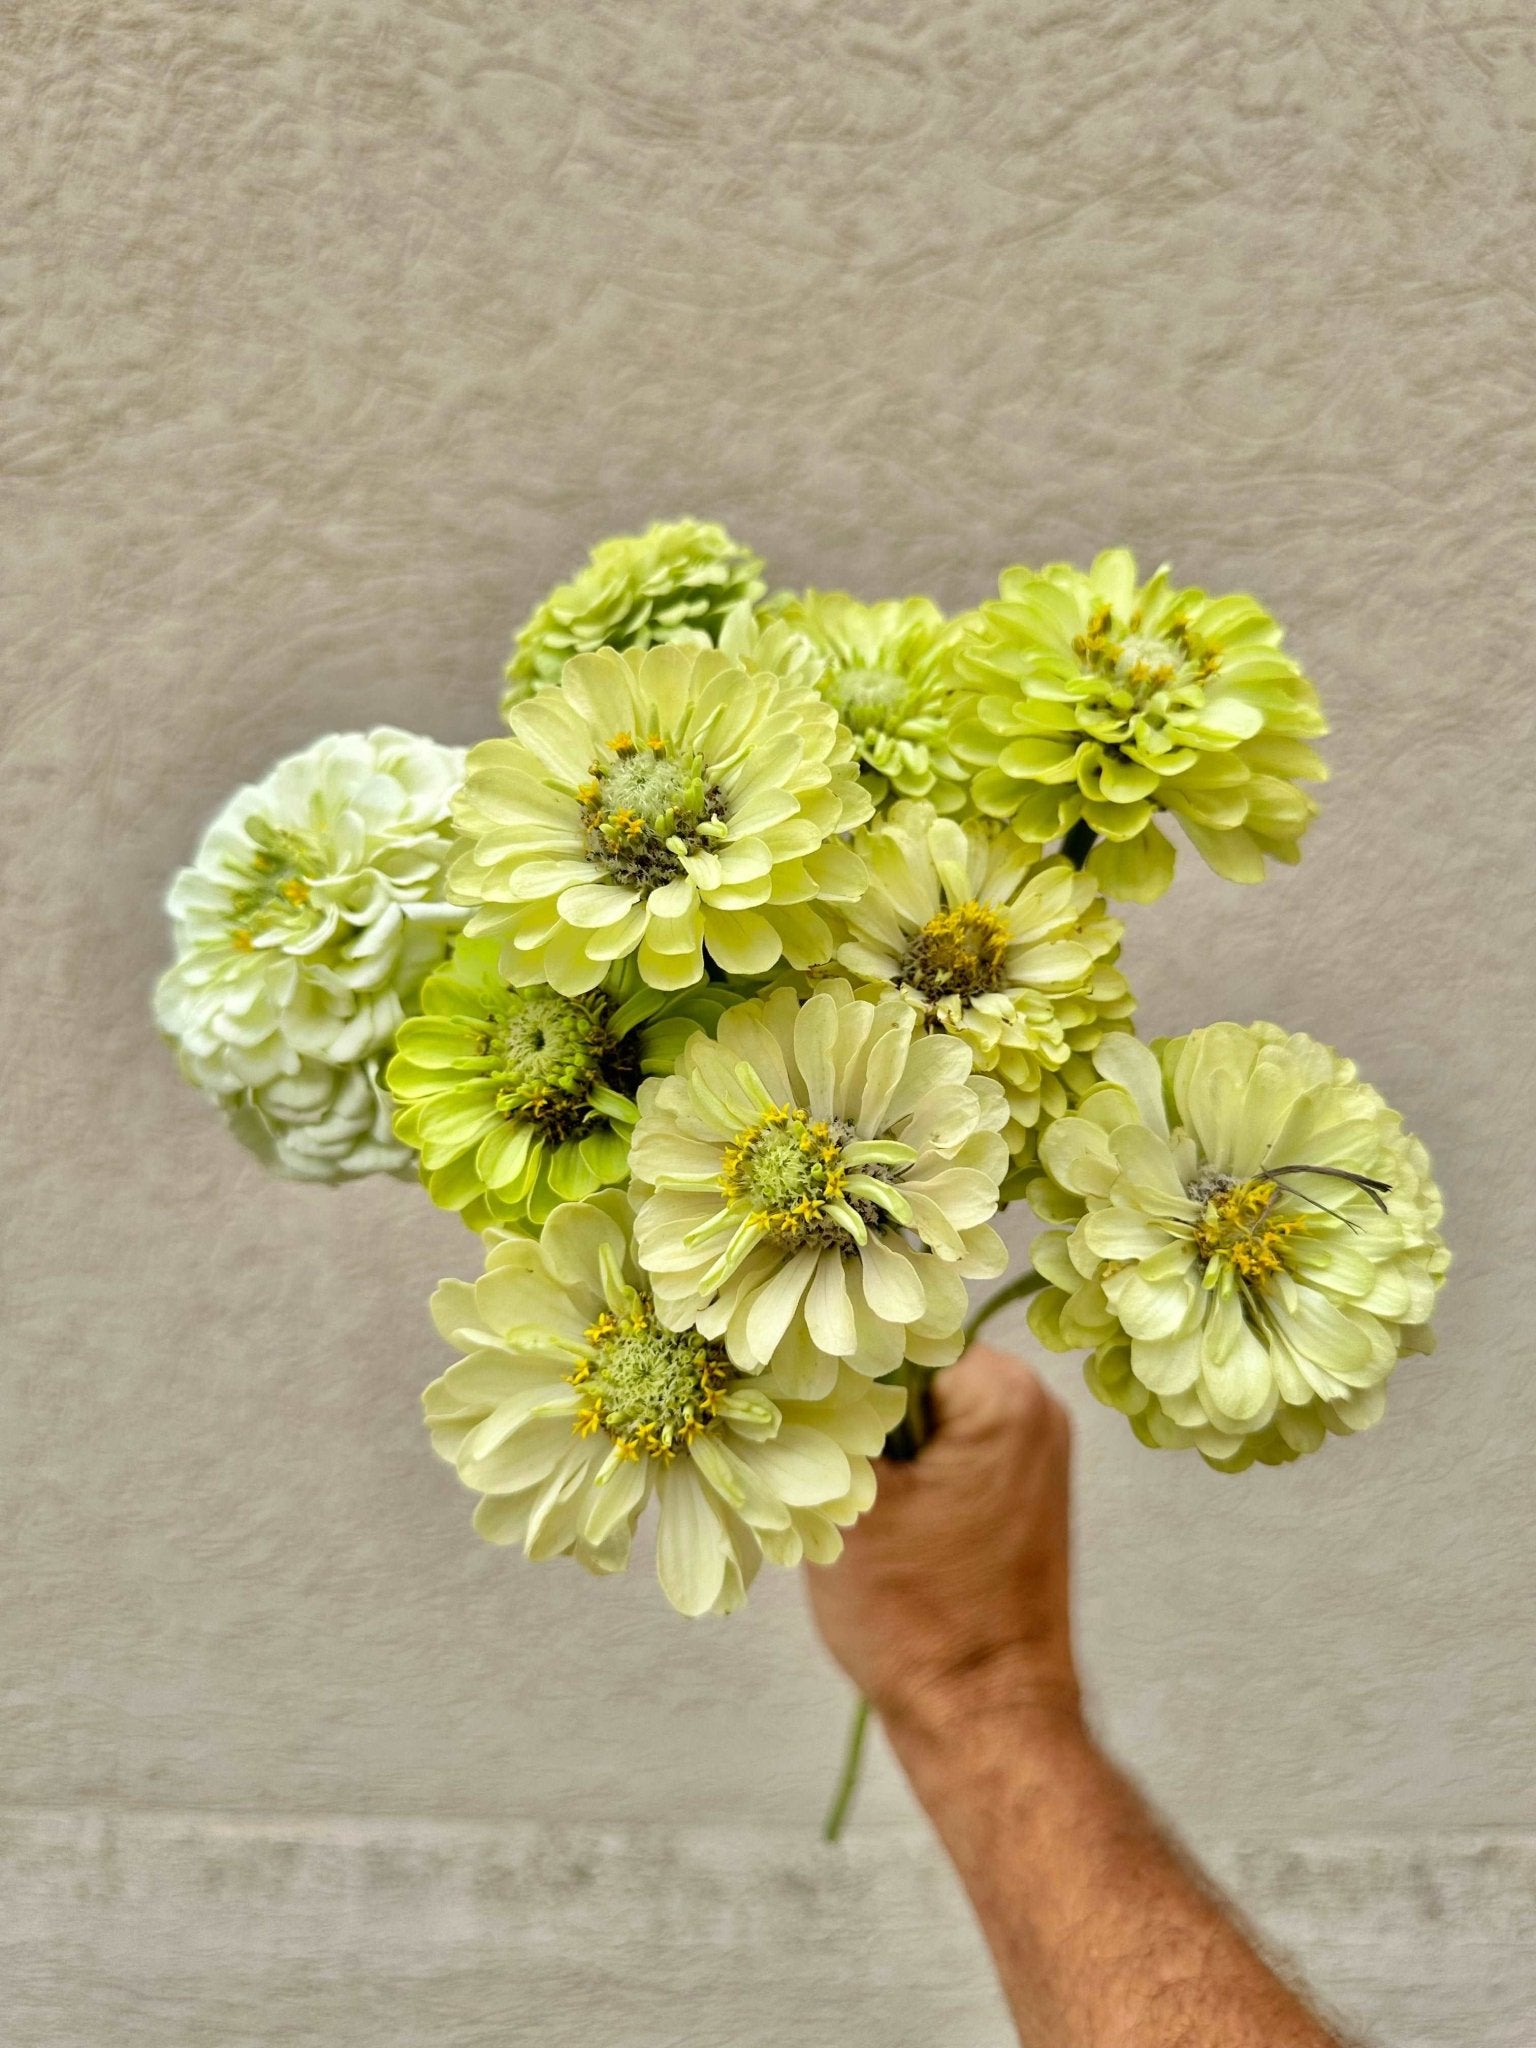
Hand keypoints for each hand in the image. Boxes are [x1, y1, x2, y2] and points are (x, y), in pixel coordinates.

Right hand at [806, 1344, 1080, 1743]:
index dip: (835, 1368)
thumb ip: (824, 1415)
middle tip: (813, 1458)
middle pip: (911, 1365)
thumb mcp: (847, 1502)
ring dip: (873, 1441)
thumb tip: (785, 1356)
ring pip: (921, 1409)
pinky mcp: (1017, 1489)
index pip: (894, 1333)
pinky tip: (873, 1515)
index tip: (793, 1406)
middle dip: (856, 1406)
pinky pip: (943, 1445)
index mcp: (1003, 1395)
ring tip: (844, 1496)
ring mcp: (1032, 1450)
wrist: (983, 1721)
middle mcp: (1034, 1407)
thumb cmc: (917, 1620)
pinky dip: (902, 1468)